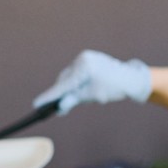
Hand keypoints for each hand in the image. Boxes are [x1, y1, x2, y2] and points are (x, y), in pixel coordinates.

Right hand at [34, 50, 152, 113]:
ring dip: (69, 88)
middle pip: (65, 80)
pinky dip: (75, 82)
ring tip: (73, 101)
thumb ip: (75, 100)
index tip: (36, 103)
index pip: (64, 85)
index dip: (50, 96)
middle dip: (62, 94)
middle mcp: (83, 59)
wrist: (130, 78)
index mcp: (85, 67)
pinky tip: (78, 90)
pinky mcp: (87, 59)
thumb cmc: (114, 87)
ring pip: (69, 77)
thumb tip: (60, 106)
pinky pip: (76, 73)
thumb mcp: (93, 96)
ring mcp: (85, 58)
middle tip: (60, 110)